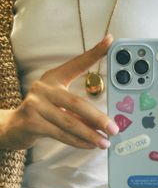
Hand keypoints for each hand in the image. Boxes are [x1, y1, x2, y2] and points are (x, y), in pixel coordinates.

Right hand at [0, 34, 118, 149]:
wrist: (13, 126)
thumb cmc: (42, 113)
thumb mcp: (59, 105)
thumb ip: (78, 110)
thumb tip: (104, 123)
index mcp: (53, 78)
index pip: (76, 64)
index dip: (93, 53)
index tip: (109, 41)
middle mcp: (44, 88)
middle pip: (77, 103)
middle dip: (98, 118)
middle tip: (114, 129)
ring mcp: (36, 105)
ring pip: (69, 122)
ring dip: (90, 135)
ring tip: (104, 143)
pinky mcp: (32, 122)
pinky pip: (60, 134)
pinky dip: (77, 142)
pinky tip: (89, 145)